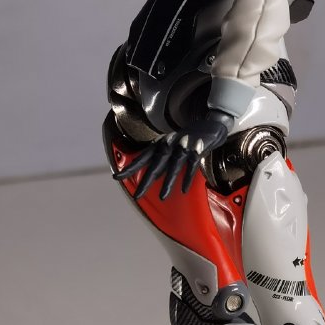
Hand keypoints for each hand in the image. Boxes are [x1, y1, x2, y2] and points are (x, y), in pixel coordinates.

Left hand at [115, 110, 231, 200]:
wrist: (208, 127)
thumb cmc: (186, 140)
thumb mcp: (170, 147)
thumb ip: (160, 161)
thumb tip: (151, 177)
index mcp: (159, 145)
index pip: (141, 158)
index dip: (129, 168)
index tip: (116, 177)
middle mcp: (168, 144)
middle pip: (155, 165)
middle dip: (146, 181)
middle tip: (137, 196)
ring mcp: (182, 146)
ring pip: (173, 167)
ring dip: (168, 183)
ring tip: (162, 197)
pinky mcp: (196, 149)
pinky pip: (191, 166)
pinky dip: (187, 178)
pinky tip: (183, 190)